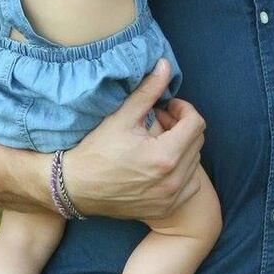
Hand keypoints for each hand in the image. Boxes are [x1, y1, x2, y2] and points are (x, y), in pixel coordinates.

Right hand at [57, 60, 205, 220]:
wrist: (75, 188)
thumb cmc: (96, 151)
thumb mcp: (122, 116)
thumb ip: (148, 91)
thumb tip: (166, 65)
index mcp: (165, 156)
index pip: (196, 123)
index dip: (184, 109)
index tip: (167, 107)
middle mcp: (173, 180)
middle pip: (198, 142)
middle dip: (183, 126)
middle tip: (161, 121)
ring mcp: (170, 197)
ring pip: (195, 163)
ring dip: (183, 148)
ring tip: (160, 142)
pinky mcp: (165, 208)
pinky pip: (190, 185)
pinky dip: (182, 172)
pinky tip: (161, 164)